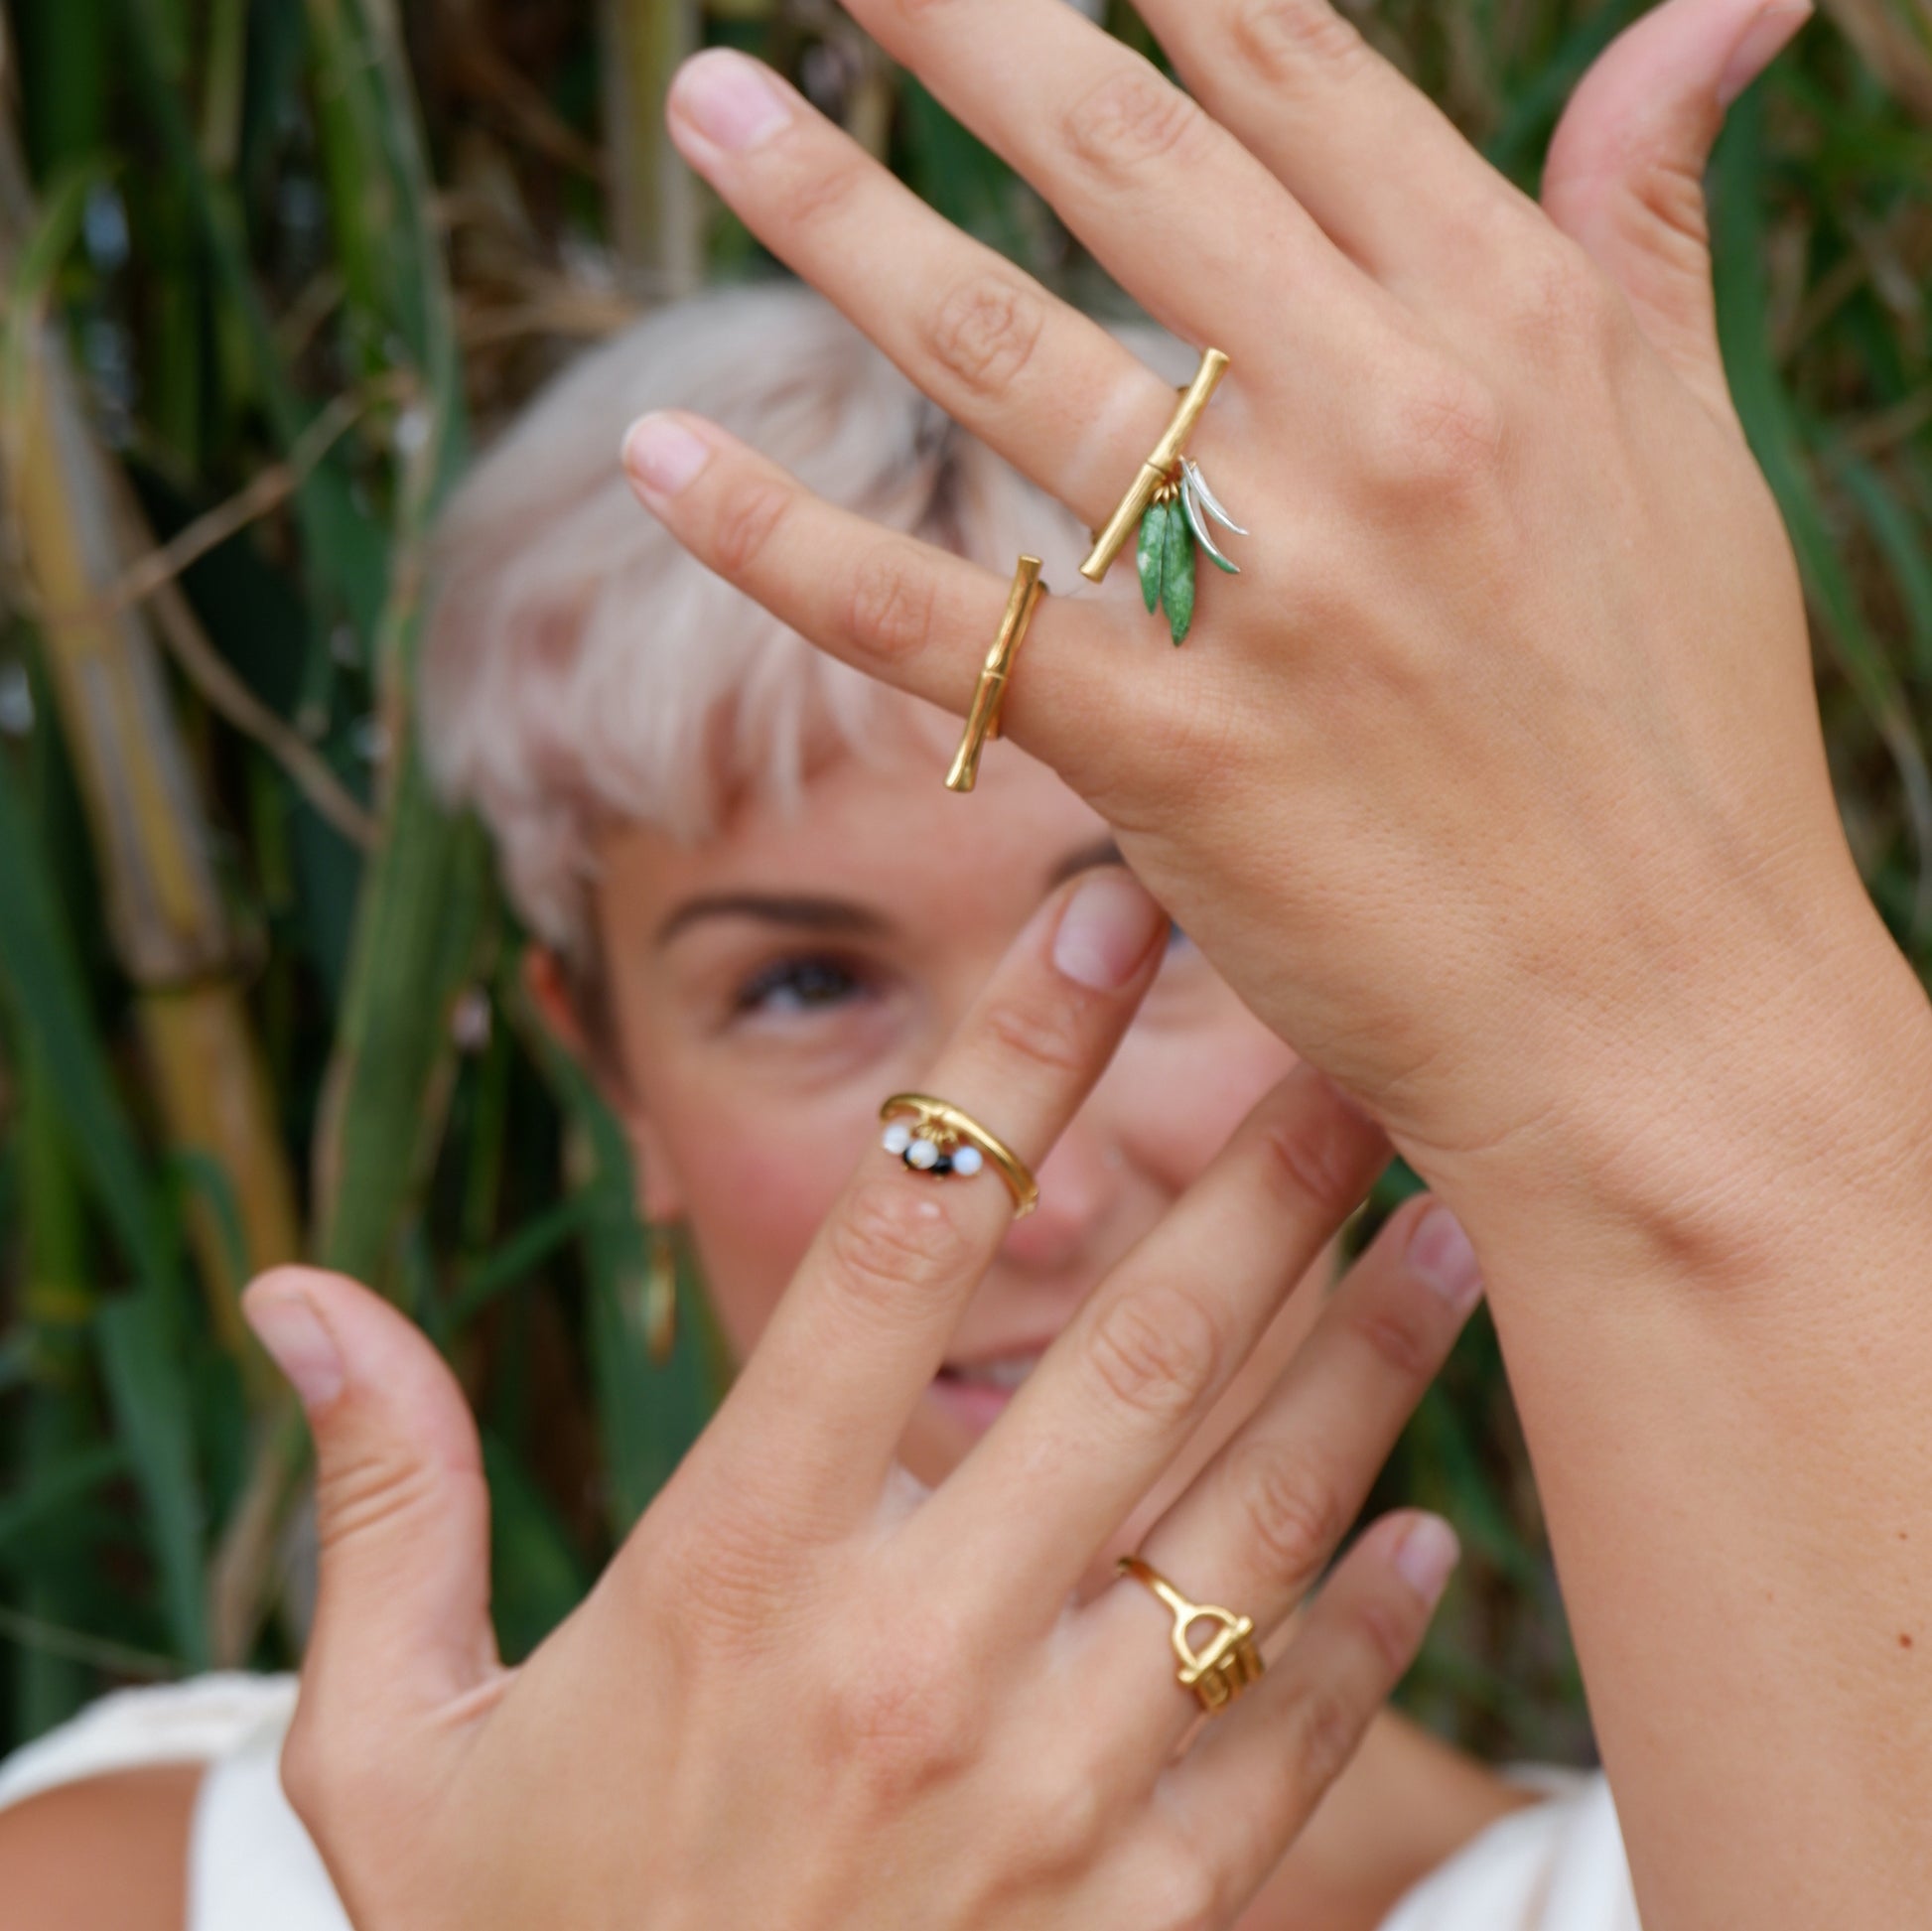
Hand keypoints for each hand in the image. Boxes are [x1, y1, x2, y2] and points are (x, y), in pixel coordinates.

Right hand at [248, 871, 1480, 1930]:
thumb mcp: (394, 1756)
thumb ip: (387, 1505)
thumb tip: (297, 1294)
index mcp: (734, 1581)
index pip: (894, 1249)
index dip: (1008, 1062)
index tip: (1099, 918)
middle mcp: (914, 1665)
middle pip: (1129, 1355)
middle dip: (1257, 1172)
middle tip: (1362, 1036)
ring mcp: (1047, 1806)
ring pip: (1252, 1528)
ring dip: (1367, 1363)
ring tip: (1459, 1220)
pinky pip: (1287, 1743)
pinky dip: (1373, 1625)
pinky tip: (1437, 1528)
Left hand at [620, 0, 1906, 1251]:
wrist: (1667, 1011)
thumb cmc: (1689, 733)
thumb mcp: (1691, 444)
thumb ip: (1647, 219)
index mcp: (1514, 328)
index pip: (1299, 77)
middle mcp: (1388, 424)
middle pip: (1127, 168)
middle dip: (961, 24)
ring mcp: (1272, 595)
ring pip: (1003, 357)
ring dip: (831, 214)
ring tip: (712, 104)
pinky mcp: (1173, 758)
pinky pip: (940, 619)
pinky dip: (783, 538)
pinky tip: (657, 457)